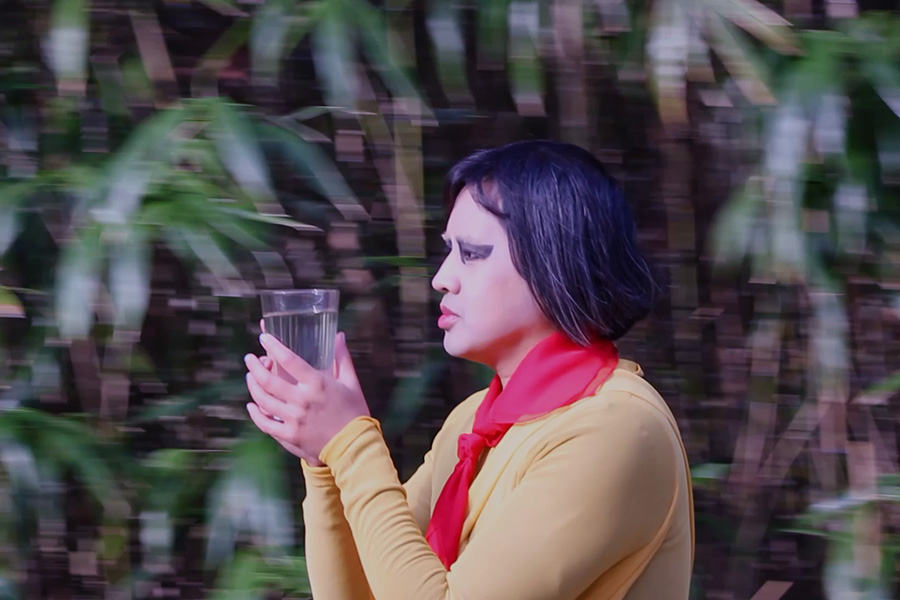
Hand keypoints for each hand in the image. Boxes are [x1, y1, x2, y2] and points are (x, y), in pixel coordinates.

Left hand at [244, 331, 369, 466]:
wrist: (354, 445)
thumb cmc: (354, 412)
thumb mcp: (351, 382)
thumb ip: (342, 357)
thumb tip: (339, 336)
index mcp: (317, 383)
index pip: (289, 360)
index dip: (273, 346)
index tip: (264, 337)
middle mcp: (302, 400)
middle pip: (268, 380)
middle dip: (255, 367)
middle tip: (249, 358)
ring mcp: (294, 419)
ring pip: (263, 400)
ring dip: (253, 386)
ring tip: (250, 377)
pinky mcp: (290, 435)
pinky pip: (265, 424)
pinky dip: (255, 414)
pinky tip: (251, 406)